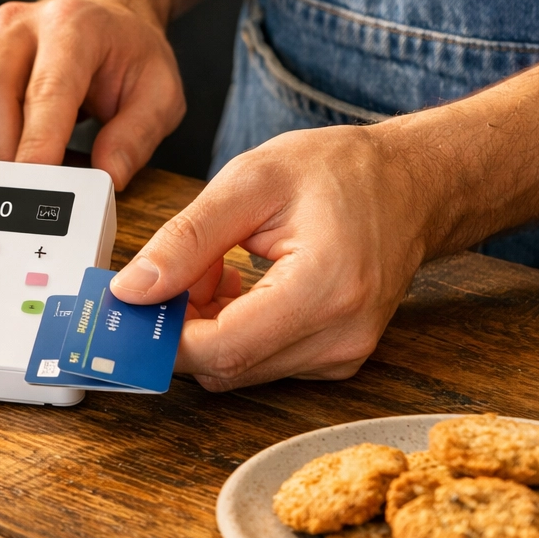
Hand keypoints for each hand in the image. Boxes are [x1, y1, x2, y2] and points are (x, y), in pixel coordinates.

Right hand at [0, 0, 185, 188]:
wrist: (96, 20)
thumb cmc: (124, 58)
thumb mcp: (159, 92)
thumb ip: (138, 135)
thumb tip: (108, 176)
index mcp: (72, 25)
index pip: (44, 90)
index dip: (36, 145)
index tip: (39, 187)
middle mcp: (15, 23)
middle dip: (1, 156)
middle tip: (26, 191)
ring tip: (12, 168)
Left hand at [109, 125, 429, 389]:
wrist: (410, 182)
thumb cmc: (340, 171)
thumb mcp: (249, 182)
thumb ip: (186, 239)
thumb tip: (133, 288)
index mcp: (326, 289)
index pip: (223, 348)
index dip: (164, 334)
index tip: (128, 306)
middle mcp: (341, 337)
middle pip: (225, 364)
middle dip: (183, 322)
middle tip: (176, 269)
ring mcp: (343, 355)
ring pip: (237, 366)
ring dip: (206, 324)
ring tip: (217, 265)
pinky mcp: (337, 359)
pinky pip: (260, 360)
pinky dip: (233, 328)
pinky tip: (239, 283)